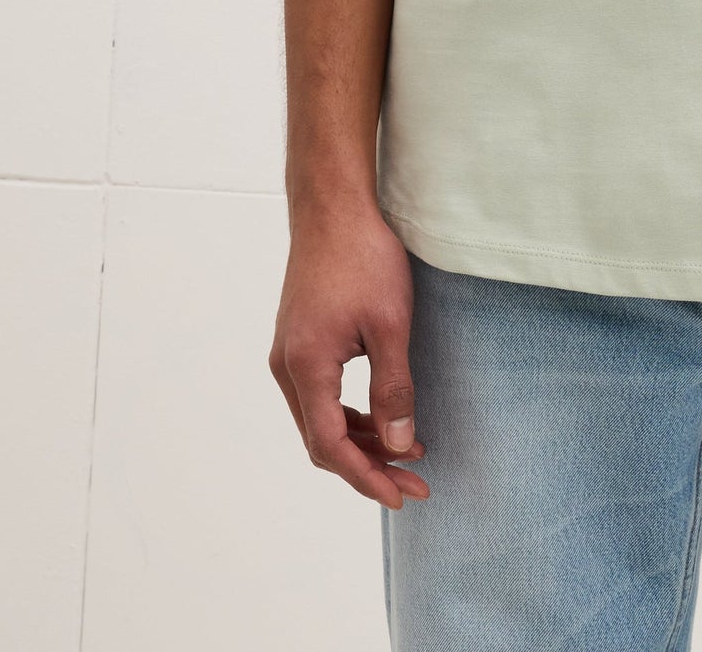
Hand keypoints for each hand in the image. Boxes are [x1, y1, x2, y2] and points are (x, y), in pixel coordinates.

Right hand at [269, 198, 430, 509]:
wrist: (333, 206)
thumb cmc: (364, 256)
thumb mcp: (391, 324)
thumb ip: (393, 387)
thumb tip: (400, 445)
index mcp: (306, 366)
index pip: (330, 445)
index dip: (366, 478)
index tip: (401, 496)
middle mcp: (287, 366)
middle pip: (322, 440)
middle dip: (368, 466)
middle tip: (414, 484)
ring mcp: (290, 352)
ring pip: (320, 419)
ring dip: (362, 441)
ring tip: (409, 453)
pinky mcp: (300, 340)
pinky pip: (321, 395)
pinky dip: (351, 414)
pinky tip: (385, 418)